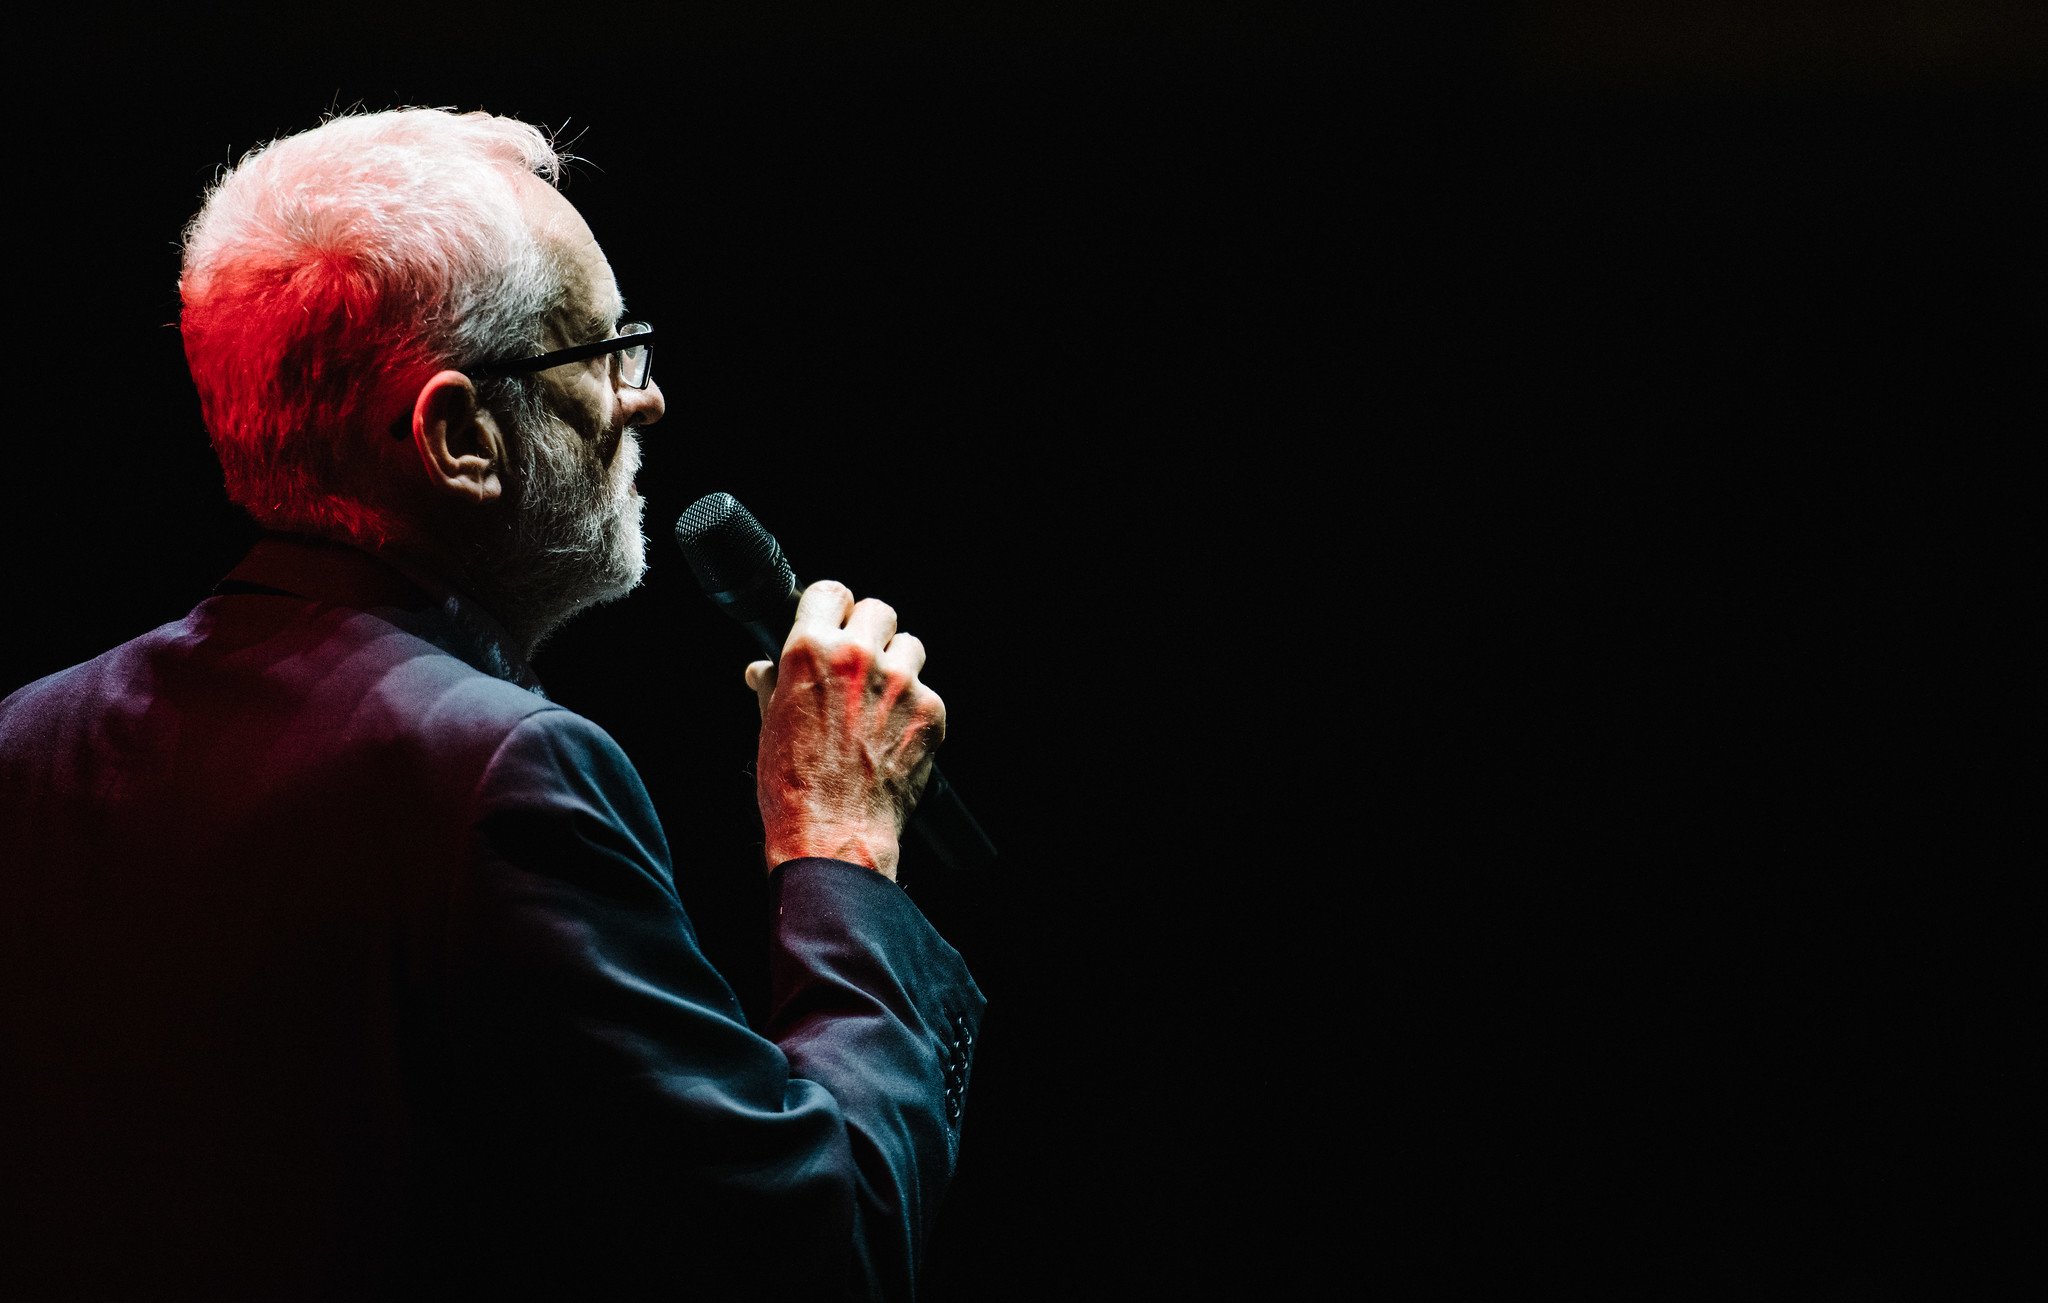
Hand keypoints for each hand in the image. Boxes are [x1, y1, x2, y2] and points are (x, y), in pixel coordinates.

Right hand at [744, 579, 945, 879]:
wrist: (833, 833)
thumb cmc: (792, 785)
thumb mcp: (769, 725)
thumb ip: (772, 685)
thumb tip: (762, 670)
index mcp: (811, 650)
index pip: (831, 593)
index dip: (832, 609)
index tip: (834, 623)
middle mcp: (859, 657)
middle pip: (879, 610)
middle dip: (869, 632)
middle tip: (860, 663)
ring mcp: (900, 683)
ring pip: (910, 646)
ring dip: (897, 666)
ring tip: (879, 701)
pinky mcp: (931, 711)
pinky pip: (928, 693)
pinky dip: (914, 710)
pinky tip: (893, 737)